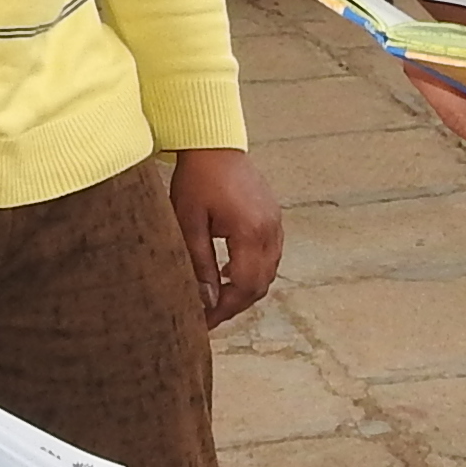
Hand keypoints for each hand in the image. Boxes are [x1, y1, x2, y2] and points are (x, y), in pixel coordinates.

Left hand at [168, 145, 282, 319]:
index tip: (205, 322)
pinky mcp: (273, 217)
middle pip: (260, 284)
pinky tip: (230, 271)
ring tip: (217, 297)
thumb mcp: (190, 223)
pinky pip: (271, 255)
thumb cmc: (197, 179)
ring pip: (268, 272)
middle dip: (235, 304)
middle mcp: (270, 230)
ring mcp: (275, 223)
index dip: (224, 309)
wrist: (215, 145)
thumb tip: (206, 299)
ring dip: (245, 289)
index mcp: (250, 232)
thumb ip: (200, 263)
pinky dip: (253, 270)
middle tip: (209, 315)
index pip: (243, 286)